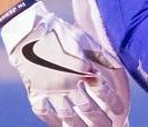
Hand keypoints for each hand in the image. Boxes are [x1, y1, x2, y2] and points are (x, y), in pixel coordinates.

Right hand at [0, 0, 129, 125]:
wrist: (28, 31)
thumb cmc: (60, 32)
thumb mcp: (84, 39)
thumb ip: (101, 56)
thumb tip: (118, 69)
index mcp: (82, 68)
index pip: (102, 91)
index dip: (112, 102)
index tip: (119, 110)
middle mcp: (67, 82)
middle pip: (88, 109)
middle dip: (100, 121)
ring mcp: (50, 89)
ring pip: (68, 116)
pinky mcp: (35, 91)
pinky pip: (45, 113)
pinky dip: (54, 122)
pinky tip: (61, 126)